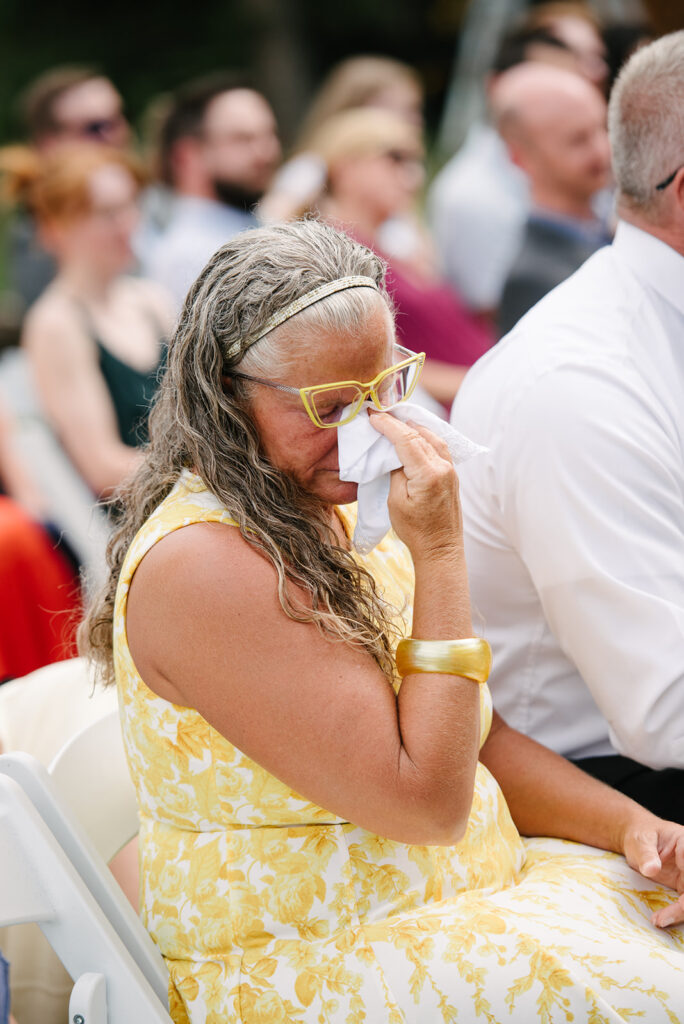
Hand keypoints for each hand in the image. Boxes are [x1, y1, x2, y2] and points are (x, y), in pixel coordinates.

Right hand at [369, 412, 461, 560]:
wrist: (440, 549)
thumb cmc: (415, 530)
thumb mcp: (396, 501)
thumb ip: (396, 472)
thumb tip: (394, 453)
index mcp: (428, 474)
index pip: (406, 439)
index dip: (388, 425)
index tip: (372, 415)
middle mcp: (443, 467)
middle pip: (419, 434)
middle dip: (398, 422)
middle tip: (379, 413)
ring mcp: (451, 470)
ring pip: (432, 438)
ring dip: (413, 427)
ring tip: (395, 421)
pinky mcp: (452, 475)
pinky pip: (439, 447)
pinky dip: (425, 437)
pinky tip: (414, 436)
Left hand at [622, 816, 683, 926]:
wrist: (638, 841)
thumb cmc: (640, 835)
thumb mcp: (640, 841)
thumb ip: (646, 854)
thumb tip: (651, 869)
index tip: (680, 901)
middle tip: (663, 918)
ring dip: (680, 913)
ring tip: (659, 920)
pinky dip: (676, 913)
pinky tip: (661, 919)